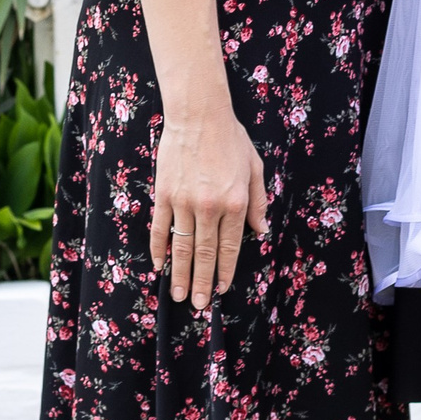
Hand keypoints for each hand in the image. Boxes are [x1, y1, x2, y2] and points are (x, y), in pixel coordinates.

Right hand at [150, 107, 269, 310]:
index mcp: (235, 202)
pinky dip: (159, 249)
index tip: (220, 289)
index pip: (230, 247)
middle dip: (202, 282)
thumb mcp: (255, 167)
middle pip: (204, 254)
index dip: (224, 270)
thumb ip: (258, 201)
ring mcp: (184, 202)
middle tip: (198, 305)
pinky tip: (159, 266)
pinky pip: (160, 228)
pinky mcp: (164, 194)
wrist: (199, 115)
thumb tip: (261, 230)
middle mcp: (210, 207)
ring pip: (181, 247)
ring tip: (178, 295)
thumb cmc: (230, 138)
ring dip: (180, 274)